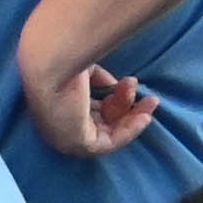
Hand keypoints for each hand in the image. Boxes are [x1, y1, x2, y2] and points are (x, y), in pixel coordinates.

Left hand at [19, 58, 161, 155]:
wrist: (51, 62)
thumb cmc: (64, 59)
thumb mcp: (84, 68)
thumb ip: (98, 79)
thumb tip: (112, 85)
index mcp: (55, 105)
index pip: (88, 108)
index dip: (113, 100)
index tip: (131, 86)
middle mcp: (58, 124)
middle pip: (100, 121)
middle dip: (127, 108)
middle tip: (150, 98)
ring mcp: (66, 136)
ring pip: (107, 132)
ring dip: (133, 118)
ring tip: (151, 101)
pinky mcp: (76, 143)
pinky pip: (109, 143)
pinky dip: (129, 132)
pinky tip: (145, 117)